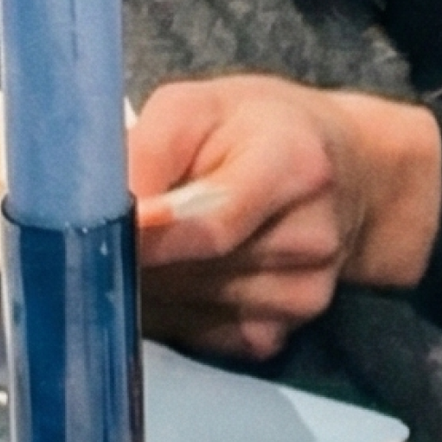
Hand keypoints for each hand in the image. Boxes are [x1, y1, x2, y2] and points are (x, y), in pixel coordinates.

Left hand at [129, 78, 437, 361]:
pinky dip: (167, 309)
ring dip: (145, 282)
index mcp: (294, 164)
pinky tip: (178, 272)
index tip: (100, 232)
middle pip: (188, 271)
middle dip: (133, 253)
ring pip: (180, 308)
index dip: (147, 236)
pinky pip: (193, 336)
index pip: (213, 225)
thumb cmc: (256, 130)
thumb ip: (147, 149)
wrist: (344, 175)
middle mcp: (311, 238)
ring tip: (154, 240)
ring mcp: (301, 297)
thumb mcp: (199, 105)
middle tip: (110, 223)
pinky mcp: (279, 335)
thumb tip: (98, 212)